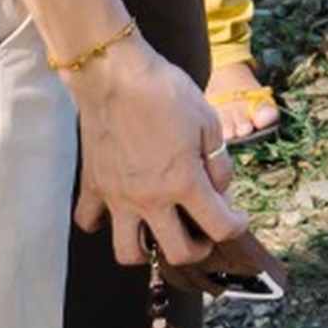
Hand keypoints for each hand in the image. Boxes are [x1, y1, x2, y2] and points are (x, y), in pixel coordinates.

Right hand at [71, 40, 250, 266]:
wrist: (115, 75)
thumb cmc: (166, 92)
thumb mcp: (208, 120)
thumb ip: (218, 162)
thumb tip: (221, 189)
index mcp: (184, 183)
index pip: (219, 226)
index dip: (235, 227)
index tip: (238, 219)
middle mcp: (150, 200)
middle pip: (176, 252)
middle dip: (197, 249)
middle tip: (202, 233)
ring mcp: (117, 198)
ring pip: (128, 252)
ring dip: (147, 250)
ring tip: (158, 231)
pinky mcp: (93, 187)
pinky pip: (90, 221)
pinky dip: (101, 223)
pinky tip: (117, 211)